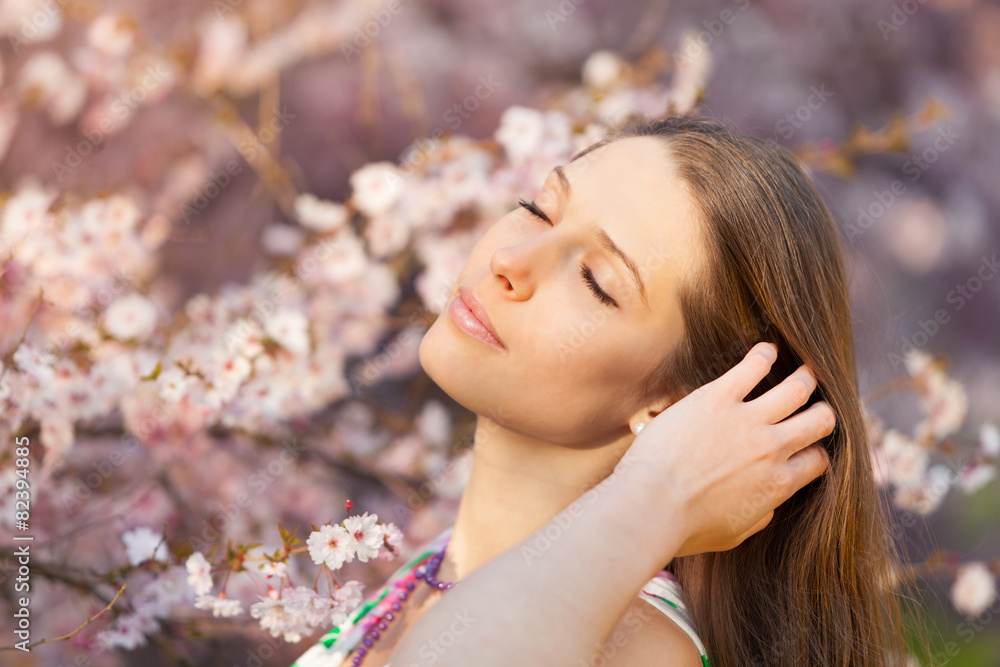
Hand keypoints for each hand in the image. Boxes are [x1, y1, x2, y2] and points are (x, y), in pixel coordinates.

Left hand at [615, 341, 833, 557]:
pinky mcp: (720, 397)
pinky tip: (766, 351)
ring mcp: (748, 420)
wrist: (652, 504)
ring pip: (798, 387)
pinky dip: (765, 354)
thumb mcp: (734, 534)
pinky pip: (754, 366)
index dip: (814, 451)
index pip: (817, 459)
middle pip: (821, 420)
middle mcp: (772, 449)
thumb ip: (760, 515)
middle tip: (814, 405)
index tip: (806, 445)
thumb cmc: (685, 527)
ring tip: (803, 371)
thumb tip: (770, 505)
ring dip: (804, 377)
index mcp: (778, 484)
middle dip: (821, 411)